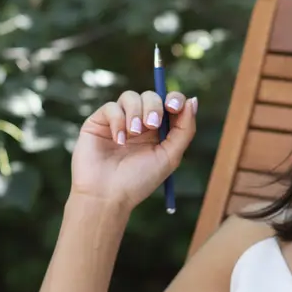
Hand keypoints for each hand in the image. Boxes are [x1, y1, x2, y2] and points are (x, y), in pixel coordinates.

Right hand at [70, 89, 196, 210]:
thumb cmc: (139, 181)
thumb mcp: (170, 157)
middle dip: (154, 107)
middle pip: (151, 96)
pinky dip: (118, 121)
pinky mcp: (98, 122)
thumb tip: (193, 100)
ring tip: (134, 133)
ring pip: (130, 96)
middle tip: (152, 125)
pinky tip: (119, 141)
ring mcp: (118, 121)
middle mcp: (138, 123)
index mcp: (157, 131)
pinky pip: (111, 107)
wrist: (107, 195)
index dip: (174, 98)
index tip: (174, 107)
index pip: (168, 103)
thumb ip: (184, 129)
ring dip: (136, 112)